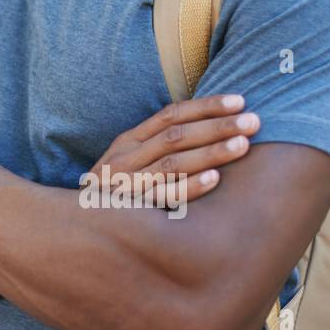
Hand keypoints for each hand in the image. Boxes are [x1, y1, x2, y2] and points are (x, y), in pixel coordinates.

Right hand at [87, 94, 258, 207]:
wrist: (74, 229)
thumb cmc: (112, 194)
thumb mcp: (127, 163)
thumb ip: (156, 147)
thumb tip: (207, 130)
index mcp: (128, 142)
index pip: (171, 115)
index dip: (206, 106)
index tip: (240, 101)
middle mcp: (127, 158)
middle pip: (177, 135)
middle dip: (218, 126)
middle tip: (255, 122)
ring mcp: (127, 184)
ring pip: (173, 162)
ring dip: (210, 152)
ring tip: (243, 145)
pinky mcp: (131, 211)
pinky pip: (163, 197)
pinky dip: (189, 187)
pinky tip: (214, 180)